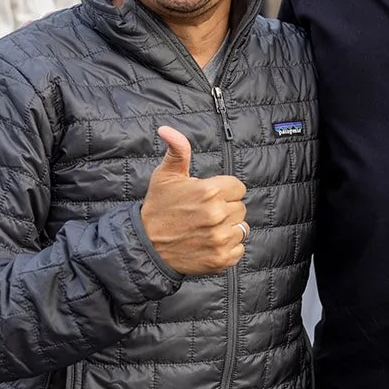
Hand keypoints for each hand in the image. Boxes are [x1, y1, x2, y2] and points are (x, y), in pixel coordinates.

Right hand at [140, 127, 247, 275]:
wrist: (146, 246)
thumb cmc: (158, 208)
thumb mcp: (166, 176)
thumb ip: (177, 150)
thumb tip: (167, 129)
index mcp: (209, 191)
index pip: (238, 187)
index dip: (225, 191)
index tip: (209, 197)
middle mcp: (217, 215)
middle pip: (240, 207)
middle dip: (226, 208)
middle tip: (204, 214)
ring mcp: (220, 238)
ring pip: (241, 228)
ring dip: (228, 228)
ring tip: (207, 228)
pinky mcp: (221, 259)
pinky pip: (239, 248)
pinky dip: (228, 247)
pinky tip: (210, 243)